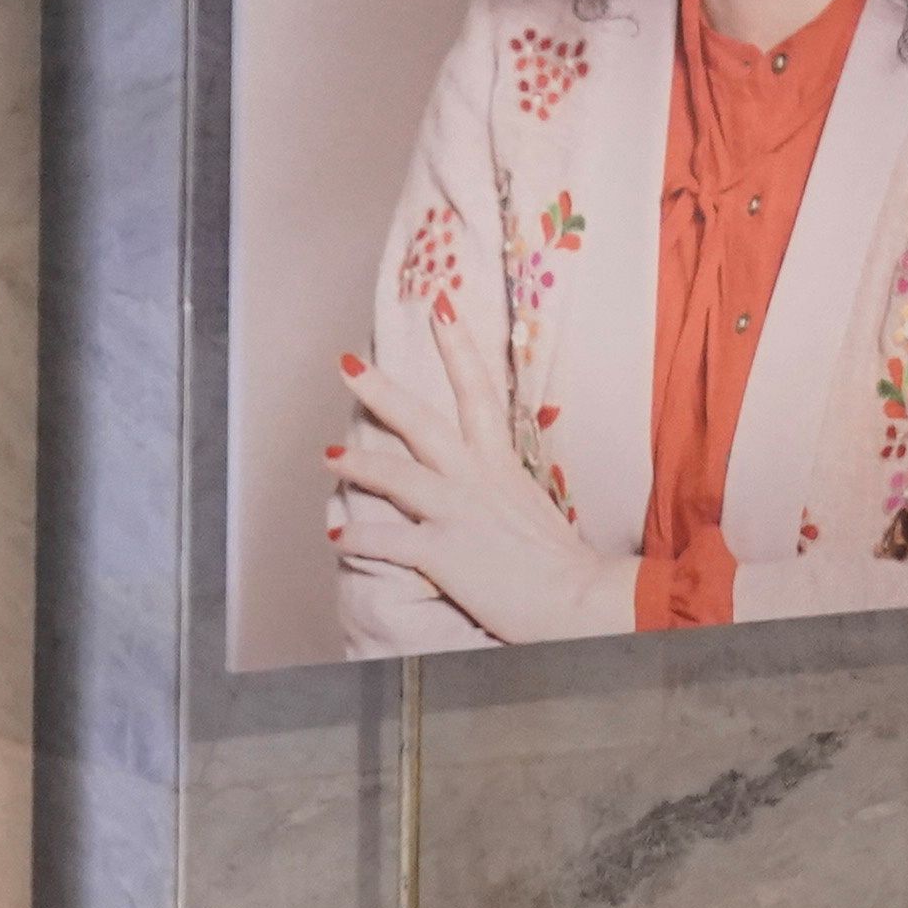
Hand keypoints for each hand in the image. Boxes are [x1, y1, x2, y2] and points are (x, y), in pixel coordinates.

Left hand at [325, 344, 633, 648]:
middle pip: (422, 422)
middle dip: (381, 390)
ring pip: (396, 476)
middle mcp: (476, 479)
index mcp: (500, 465)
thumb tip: (482, 492)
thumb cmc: (559, 562)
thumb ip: (500, 492)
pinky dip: (360, 537)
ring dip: (357, 464)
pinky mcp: (444, 552)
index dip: (458, 349)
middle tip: (348, 362)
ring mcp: (457, 512)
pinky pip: (389, 541)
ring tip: (326, 454)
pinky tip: (336, 534)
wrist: (581, 600)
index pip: (479, 393)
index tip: (441, 308)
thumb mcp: (530, 508)